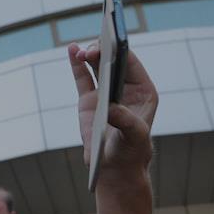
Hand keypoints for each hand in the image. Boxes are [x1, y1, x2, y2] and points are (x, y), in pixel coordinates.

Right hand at [68, 43, 157, 185]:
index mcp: (142, 91)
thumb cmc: (131, 152)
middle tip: (91, 52)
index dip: (119, 51)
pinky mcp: (89, 100)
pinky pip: (82, 78)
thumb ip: (125, 120)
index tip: (109, 45)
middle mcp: (124, 88)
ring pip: (96, 65)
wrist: (115, 168)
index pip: (131, 63)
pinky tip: (71, 50)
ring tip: (80, 51)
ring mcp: (105, 93)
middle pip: (112, 60)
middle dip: (101, 51)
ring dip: (88, 54)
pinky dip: (76, 64)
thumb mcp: (135, 136)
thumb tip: (109, 106)